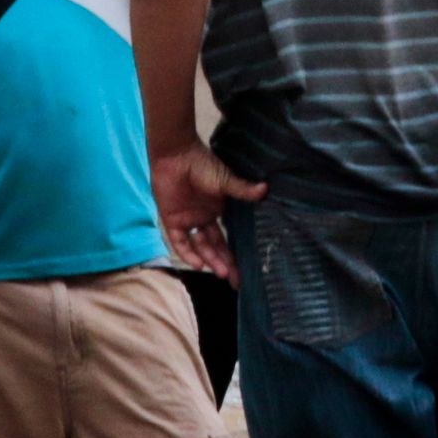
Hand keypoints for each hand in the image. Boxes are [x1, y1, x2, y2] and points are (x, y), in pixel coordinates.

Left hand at [155, 143, 264, 279]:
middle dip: (225, 264)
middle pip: (215, 248)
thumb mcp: (225, 180)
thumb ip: (242, 190)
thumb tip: (266, 190)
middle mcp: (204, 218)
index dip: (235, 254)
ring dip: (210, 260)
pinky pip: (180, 241)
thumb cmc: (202, 164)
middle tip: (235, 281)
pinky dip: (188, 253)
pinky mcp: (172, 220)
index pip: (228, 238)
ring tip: (221, 274)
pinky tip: (199, 264)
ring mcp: (188, 220)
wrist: (176, 155)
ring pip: (200, 247)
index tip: (246, 270)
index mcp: (218, 210)